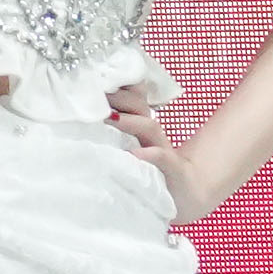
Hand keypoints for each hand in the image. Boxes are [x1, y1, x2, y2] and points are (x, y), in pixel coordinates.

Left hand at [107, 84, 220, 224]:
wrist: (189, 195)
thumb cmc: (152, 174)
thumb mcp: (130, 153)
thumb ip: (113, 137)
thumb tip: (83, 125)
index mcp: (141, 129)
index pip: (131, 100)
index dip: (118, 87)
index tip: (96, 78)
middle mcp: (152, 137)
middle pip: (139, 108)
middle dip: (119, 98)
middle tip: (95, 94)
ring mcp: (162, 153)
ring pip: (149, 128)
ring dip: (130, 121)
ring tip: (110, 118)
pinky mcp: (174, 171)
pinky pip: (163, 159)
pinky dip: (150, 154)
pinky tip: (135, 154)